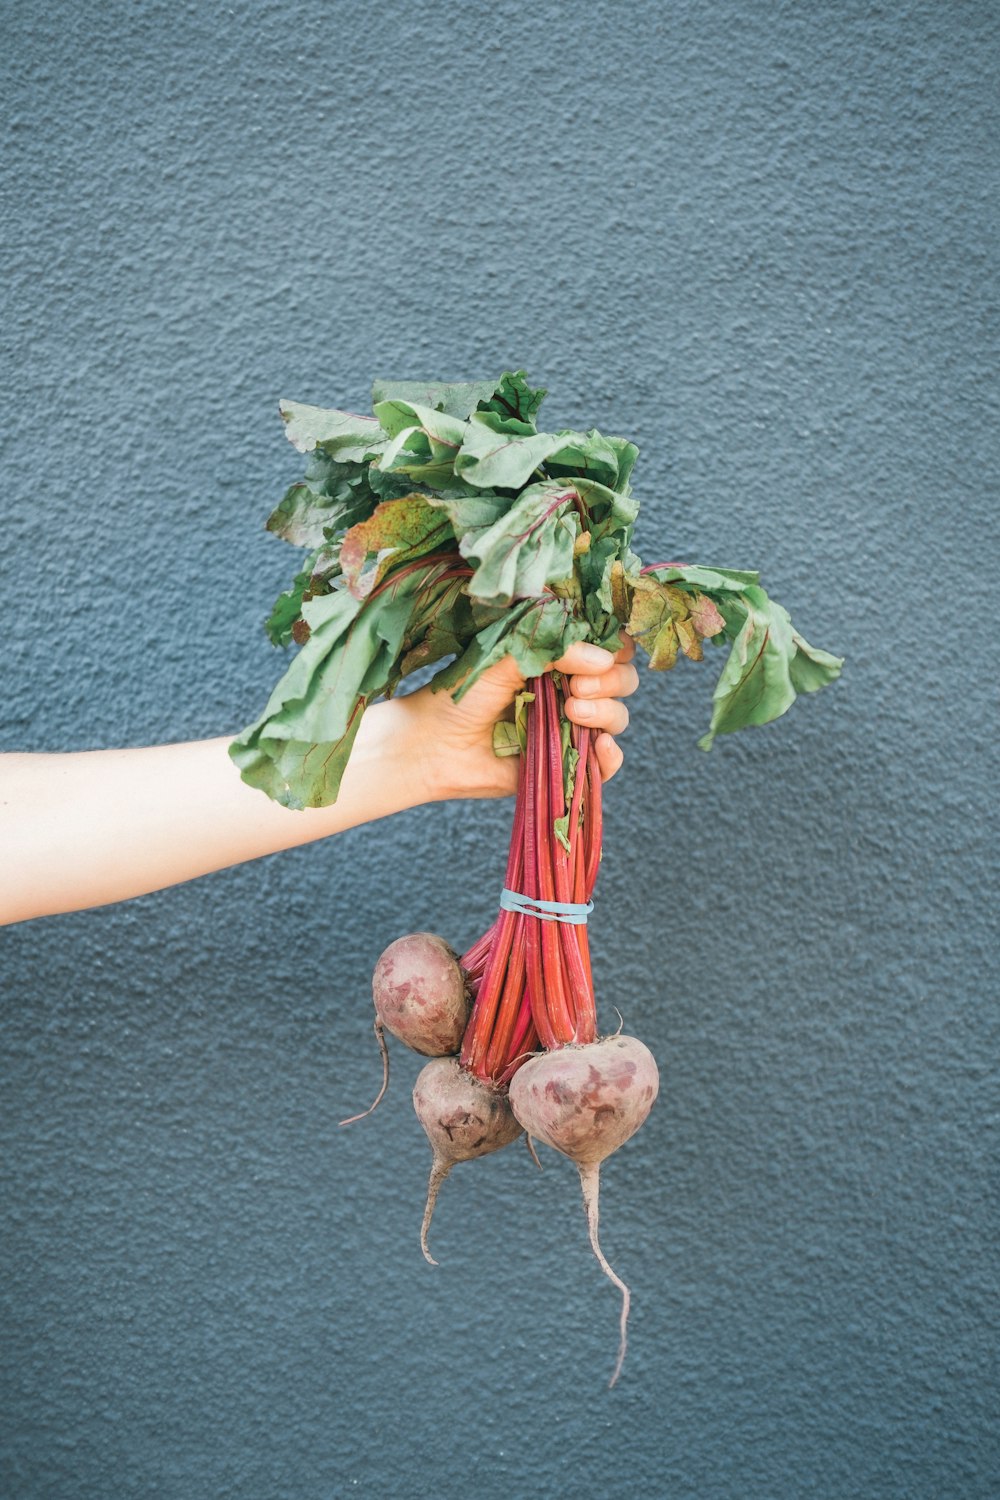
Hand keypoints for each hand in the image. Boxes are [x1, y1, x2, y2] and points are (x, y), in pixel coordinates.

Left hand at [396, 634, 638, 800]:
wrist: (434, 745)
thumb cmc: (462, 694)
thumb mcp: (507, 657)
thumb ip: (555, 650)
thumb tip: (604, 658)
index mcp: (558, 658)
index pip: (608, 646)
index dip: (613, 648)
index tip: (597, 652)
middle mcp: (569, 690)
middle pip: (622, 681)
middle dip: (610, 681)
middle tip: (576, 687)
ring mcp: (570, 728)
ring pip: (618, 717)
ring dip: (606, 713)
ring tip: (571, 713)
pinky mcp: (566, 764)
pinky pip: (607, 764)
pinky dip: (611, 756)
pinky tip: (598, 746)